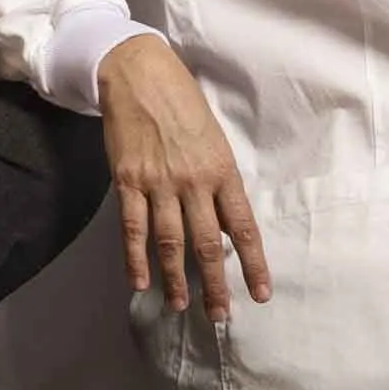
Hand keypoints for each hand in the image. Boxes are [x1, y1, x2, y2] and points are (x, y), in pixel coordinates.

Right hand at [98, 34, 267, 313]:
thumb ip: (219, 183)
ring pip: (170, 242)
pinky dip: (135, 258)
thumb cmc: (183, 105)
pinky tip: (140, 281)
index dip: (253, 264)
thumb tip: (224, 226)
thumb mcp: (214, 141)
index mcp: (222, 170)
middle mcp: (194, 181)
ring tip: (181, 305)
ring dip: (176, 279)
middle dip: (215, 284)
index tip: (259, 294)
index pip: (243, 228)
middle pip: (208, 244)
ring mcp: (159, 183)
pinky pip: (133, 228)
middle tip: (219, 314)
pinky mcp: (128, 181)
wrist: (139, 75)